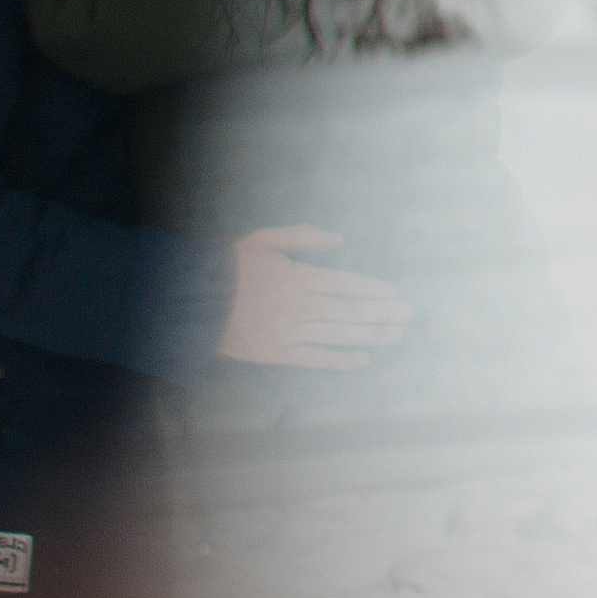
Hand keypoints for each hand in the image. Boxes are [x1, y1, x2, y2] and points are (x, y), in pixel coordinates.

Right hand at [216, 225, 410, 369]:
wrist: (189, 303)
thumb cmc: (227, 267)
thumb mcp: (263, 240)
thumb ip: (303, 238)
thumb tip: (339, 238)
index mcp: (296, 277)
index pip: (345, 285)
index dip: (372, 291)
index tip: (394, 294)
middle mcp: (297, 307)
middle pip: (348, 311)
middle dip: (381, 313)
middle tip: (407, 315)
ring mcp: (287, 333)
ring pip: (337, 335)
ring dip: (369, 336)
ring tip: (394, 335)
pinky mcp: (276, 355)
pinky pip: (315, 359)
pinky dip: (340, 360)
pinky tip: (362, 360)